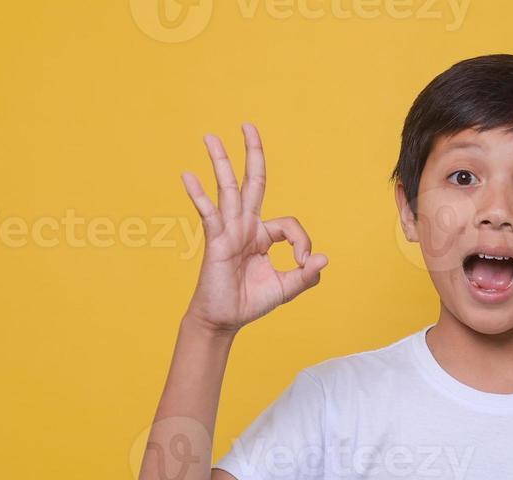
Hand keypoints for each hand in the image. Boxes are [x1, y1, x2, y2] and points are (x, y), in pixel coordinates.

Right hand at [180, 122, 327, 332]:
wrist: (224, 320)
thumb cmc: (251, 301)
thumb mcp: (287, 289)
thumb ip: (307, 275)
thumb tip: (323, 258)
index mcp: (263, 234)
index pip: (289, 224)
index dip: (302, 241)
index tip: (303, 262)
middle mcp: (246, 226)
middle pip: (252, 182)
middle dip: (252, 153)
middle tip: (248, 125)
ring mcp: (229, 231)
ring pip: (228, 190)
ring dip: (221, 162)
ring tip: (211, 137)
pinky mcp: (216, 242)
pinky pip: (209, 215)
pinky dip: (199, 196)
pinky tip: (188, 176)